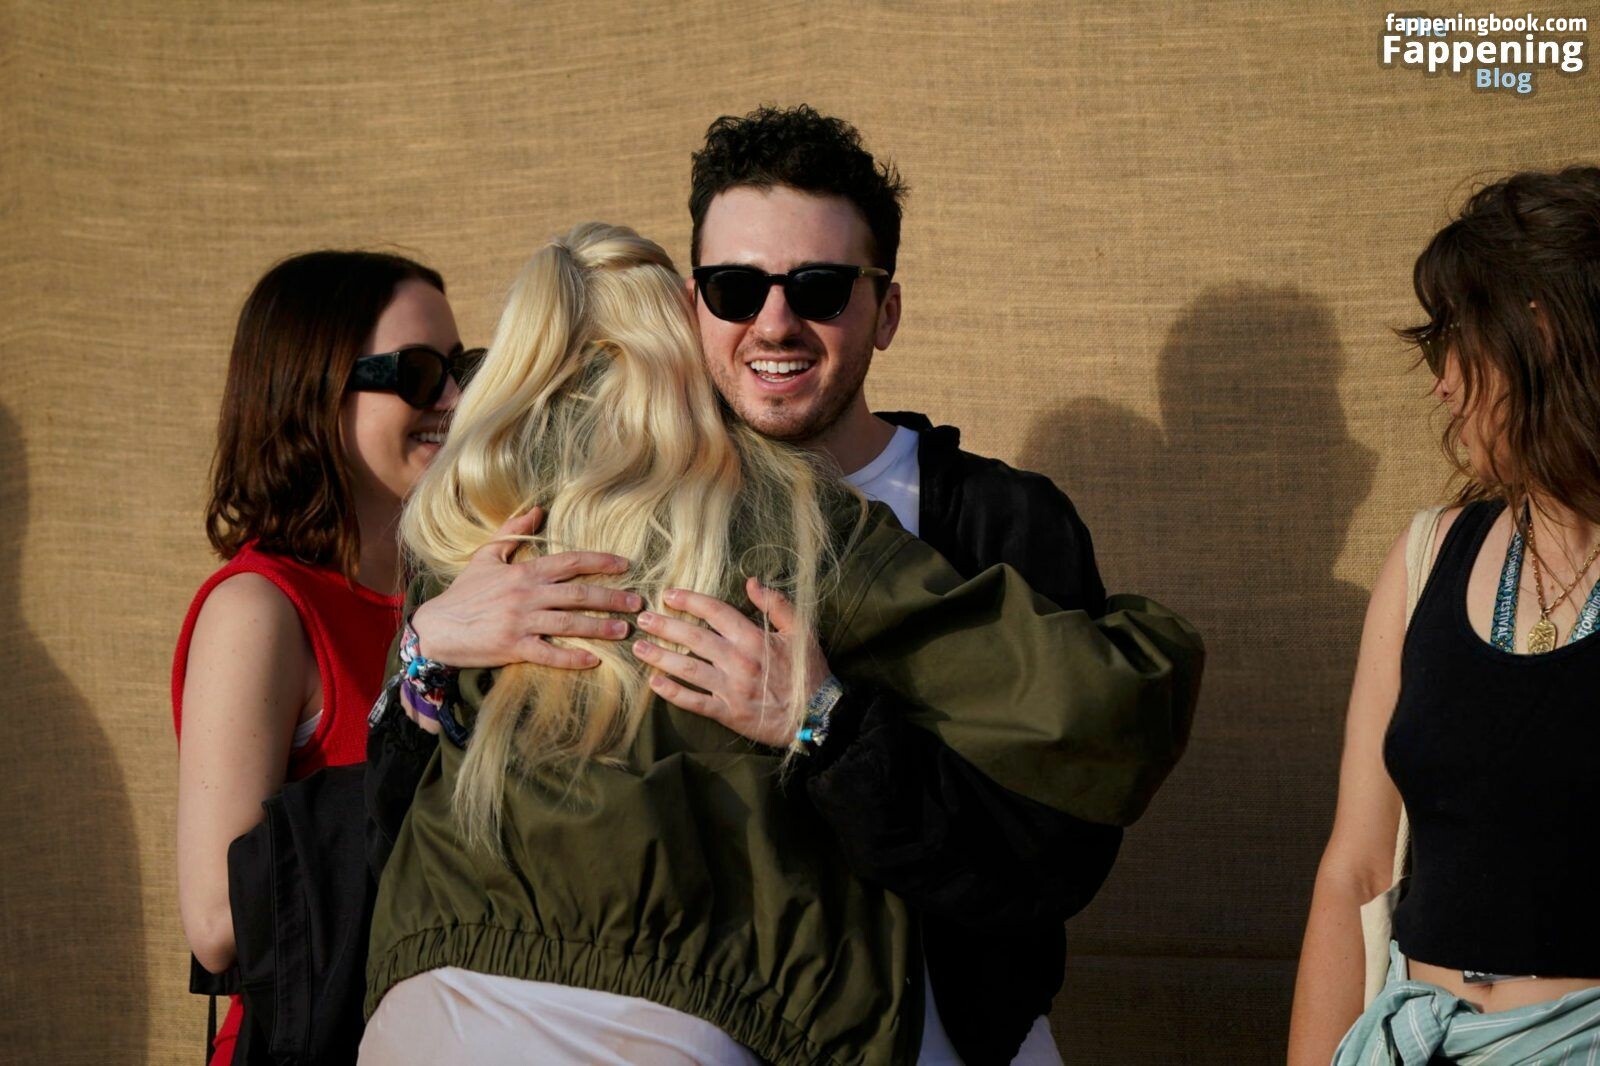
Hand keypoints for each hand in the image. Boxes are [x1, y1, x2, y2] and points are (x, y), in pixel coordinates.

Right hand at [410, 508, 642, 668]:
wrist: (435, 628)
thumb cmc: (464, 593)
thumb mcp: (486, 557)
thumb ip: (513, 533)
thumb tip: (536, 509)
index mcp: (524, 572)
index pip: (570, 562)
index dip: (600, 562)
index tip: (624, 565)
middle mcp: (527, 595)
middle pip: (578, 594)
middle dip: (612, 598)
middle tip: (637, 604)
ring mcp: (521, 622)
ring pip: (569, 623)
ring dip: (600, 627)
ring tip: (624, 630)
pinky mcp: (514, 648)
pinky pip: (549, 653)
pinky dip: (572, 658)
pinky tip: (593, 660)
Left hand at [632, 577, 830, 746]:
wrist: (816, 716)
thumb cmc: (809, 672)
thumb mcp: (801, 631)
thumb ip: (776, 604)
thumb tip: (752, 581)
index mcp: (754, 638)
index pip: (715, 612)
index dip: (690, 601)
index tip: (669, 594)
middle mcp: (738, 661)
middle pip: (693, 638)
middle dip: (665, 626)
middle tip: (643, 618)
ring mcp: (730, 688)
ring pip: (687, 669)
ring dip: (660, 656)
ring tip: (638, 647)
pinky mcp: (727, 713)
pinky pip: (693, 701)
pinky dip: (672, 692)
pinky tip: (654, 683)